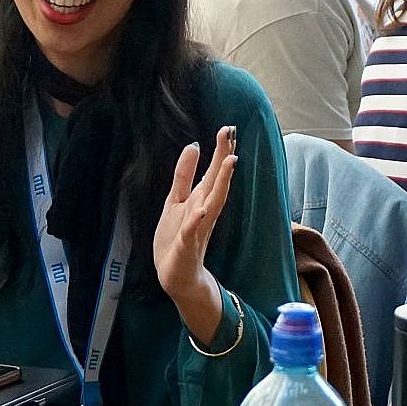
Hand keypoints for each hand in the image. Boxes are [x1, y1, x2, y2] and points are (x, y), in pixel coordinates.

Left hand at [152, 126, 236, 302]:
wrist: (177, 277)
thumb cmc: (177, 238)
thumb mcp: (175, 201)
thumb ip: (183, 176)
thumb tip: (193, 145)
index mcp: (201, 201)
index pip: (213, 173)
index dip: (219, 151)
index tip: (228, 128)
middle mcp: (204, 213)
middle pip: (216, 182)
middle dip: (223, 159)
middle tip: (231, 134)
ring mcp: (197, 230)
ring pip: (211, 204)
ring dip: (220, 184)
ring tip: (229, 163)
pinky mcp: (186, 247)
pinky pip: (192, 233)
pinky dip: (196, 222)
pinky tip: (200, 210)